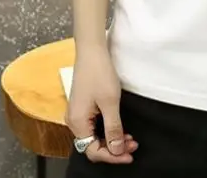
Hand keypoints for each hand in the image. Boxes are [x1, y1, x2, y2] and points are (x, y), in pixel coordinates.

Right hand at [65, 45, 138, 163]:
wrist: (92, 50)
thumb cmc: (99, 72)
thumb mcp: (110, 102)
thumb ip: (113, 128)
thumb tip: (117, 149)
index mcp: (77, 123)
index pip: (93, 151)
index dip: (112, 156)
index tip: (129, 154)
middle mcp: (73, 121)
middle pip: (92, 145)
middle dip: (113, 148)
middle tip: (133, 146)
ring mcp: (77, 114)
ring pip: (94, 136)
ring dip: (111, 139)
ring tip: (129, 138)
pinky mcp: (82, 107)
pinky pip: (93, 126)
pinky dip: (107, 129)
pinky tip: (119, 127)